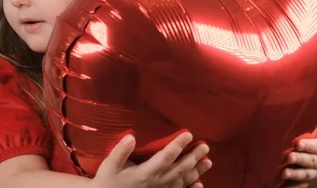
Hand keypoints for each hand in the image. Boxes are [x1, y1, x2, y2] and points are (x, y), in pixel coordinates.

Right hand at [91, 132, 211, 187]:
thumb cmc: (107, 181)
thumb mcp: (109, 165)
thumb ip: (120, 151)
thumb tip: (131, 136)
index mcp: (145, 173)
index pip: (166, 156)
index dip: (178, 145)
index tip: (189, 134)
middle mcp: (156, 183)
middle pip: (179, 169)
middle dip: (194, 157)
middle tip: (206, 146)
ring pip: (182, 181)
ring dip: (196, 171)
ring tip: (209, 162)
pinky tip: (200, 185)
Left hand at [282, 103, 316, 187]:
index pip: (316, 147)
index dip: (307, 146)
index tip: (297, 143)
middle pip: (308, 161)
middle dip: (299, 159)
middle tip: (289, 156)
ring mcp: (312, 173)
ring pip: (303, 174)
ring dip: (294, 174)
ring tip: (283, 172)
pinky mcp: (306, 181)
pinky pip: (298, 185)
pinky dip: (290, 186)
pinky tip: (280, 187)